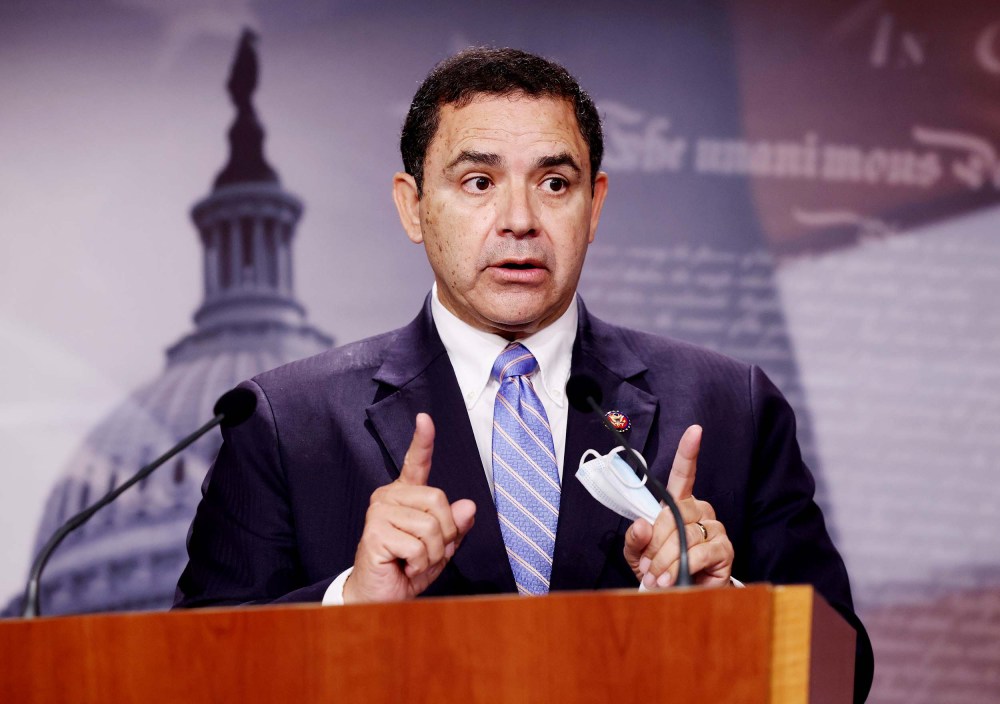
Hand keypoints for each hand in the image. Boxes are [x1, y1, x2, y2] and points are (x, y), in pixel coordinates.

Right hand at [343, 413, 475, 602]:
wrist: (380, 597)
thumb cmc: (408, 568)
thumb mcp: (441, 547)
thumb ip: (455, 526)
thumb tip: (468, 506)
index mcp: (405, 495)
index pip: (416, 463)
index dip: (423, 440)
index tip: (425, 418)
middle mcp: (388, 496)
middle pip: (438, 499)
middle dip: (445, 533)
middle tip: (427, 552)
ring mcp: (379, 512)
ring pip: (430, 525)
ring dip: (432, 553)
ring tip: (413, 561)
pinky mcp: (375, 531)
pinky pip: (418, 545)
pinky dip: (419, 563)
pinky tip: (403, 566)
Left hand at [623, 425, 733, 588]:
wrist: (679, 598)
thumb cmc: (660, 569)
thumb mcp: (637, 553)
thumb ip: (635, 538)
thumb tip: (643, 524)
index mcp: (679, 504)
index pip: (684, 473)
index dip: (689, 451)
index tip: (695, 430)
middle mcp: (700, 510)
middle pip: (674, 513)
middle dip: (656, 542)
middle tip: (648, 565)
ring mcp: (715, 528)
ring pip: (685, 534)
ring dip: (666, 558)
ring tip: (658, 577)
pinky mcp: (725, 549)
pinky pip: (701, 551)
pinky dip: (682, 566)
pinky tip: (672, 579)